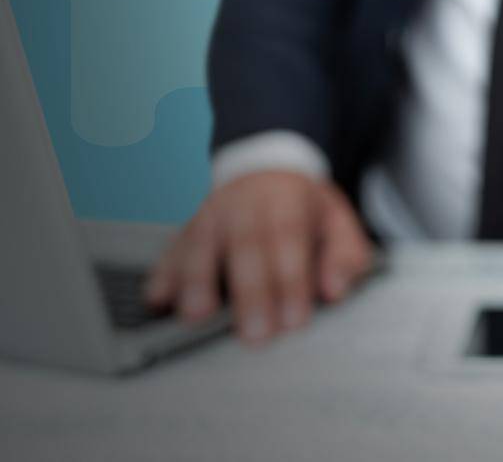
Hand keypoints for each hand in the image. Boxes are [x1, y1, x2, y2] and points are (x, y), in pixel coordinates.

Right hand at [146, 170, 373, 344]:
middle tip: (255, 334)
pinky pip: (171, 249)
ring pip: (201, 243)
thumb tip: (336, 288)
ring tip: (196, 317)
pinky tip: (157, 299)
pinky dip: (163, 275)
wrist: (261, 167)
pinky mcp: (185, 229)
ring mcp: (211, 214)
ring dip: (197, 281)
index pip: (290, 240)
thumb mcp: (336, 219)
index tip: (294, 320)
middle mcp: (245, 204)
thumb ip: (344, 254)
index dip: (291, 281)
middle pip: (246, 246)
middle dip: (250, 293)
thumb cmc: (299, 205)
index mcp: (287, 200)